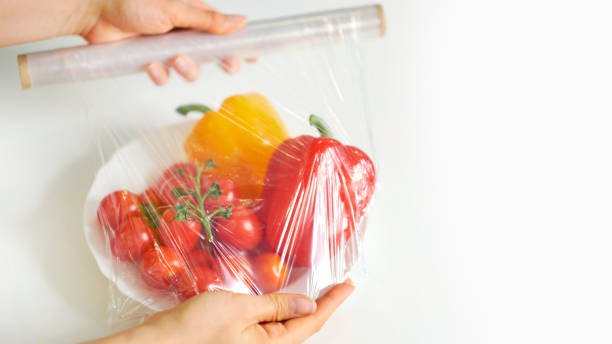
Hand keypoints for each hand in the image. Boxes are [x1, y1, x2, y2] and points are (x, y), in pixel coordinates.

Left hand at [0, 0, 245, 84]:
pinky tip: (151, 65)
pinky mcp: (149, 61)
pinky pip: (163, 77)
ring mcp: (166, 48)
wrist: (95, 11)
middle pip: (211, 54)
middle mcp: (183, 33)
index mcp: (193, 16)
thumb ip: (209, 20)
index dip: (239, 44)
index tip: (253, 56)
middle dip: (220, 61)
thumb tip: (241, 21)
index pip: (223, 31)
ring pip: (189, 69)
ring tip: (175, 60)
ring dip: (186, 69)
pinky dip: (159, 74)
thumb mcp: (177, 8)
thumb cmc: (132, 1)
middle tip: (227, 65)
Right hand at [87, 281, 353, 343]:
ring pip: (287, 327)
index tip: (349, 285)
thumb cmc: (195, 330)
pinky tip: (283, 300)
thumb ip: (277, 305)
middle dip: (322, 305)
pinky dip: (281, 311)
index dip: (333, 302)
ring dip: (302, 308)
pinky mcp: (240, 341)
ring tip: (318, 289)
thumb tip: (308, 303)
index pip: (313, 322)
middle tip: (338, 285)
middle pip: (303, 327)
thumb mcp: (241, 309)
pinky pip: (269, 327)